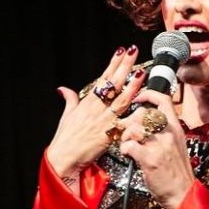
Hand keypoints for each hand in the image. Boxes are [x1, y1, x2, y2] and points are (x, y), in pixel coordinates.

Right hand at [46, 46, 145, 177]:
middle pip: (114, 84)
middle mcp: (97, 109)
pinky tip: (145, 109)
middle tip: (133, 52)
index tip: (121, 51)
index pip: (103, 78)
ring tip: (141, 73)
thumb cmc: (65, 138)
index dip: (113, 64)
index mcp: (88, 102)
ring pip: (121, 100)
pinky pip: (125, 125)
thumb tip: (64, 89)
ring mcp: (105, 121)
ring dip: (132, 86)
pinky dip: (135, 118)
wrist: (64, 157)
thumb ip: (70, 100)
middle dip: (124, 67)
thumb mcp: (66, 115)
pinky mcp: (110, 135)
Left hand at [118, 89, 194, 208]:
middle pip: (143, 113)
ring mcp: (160, 146)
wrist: (183, 194)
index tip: (138, 98)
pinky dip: (124, 150)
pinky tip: (129, 156)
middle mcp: (169, 133)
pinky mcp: (150, 159)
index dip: (148, 94)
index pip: (164, 100)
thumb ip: (164, 133)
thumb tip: (147, 123)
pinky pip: (129, 145)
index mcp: (176, 129)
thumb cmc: (177, 173)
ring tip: (128, 146)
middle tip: (128, 133)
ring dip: (125, 136)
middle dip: (130, 122)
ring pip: (134, 128)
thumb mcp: (176, 146)